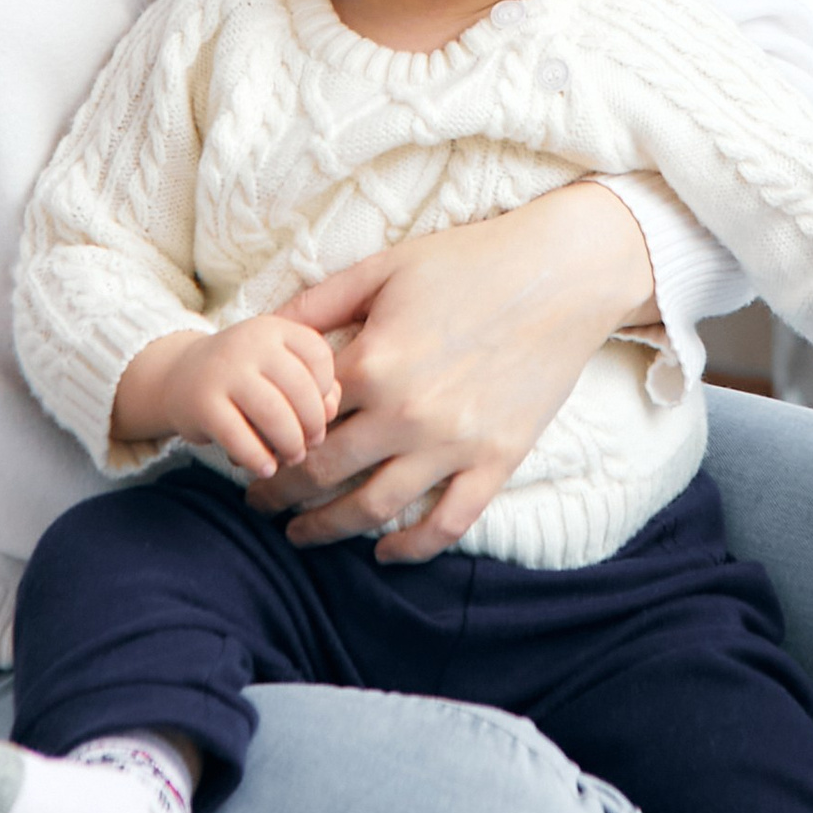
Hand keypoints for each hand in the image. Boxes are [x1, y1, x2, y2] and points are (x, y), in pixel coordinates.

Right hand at [112, 315, 337, 478]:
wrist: (180, 377)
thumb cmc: (245, 378)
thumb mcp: (279, 368)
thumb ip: (313, 384)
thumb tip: (329, 413)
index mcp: (275, 328)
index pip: (319, 356)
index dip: (327, 390)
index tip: (319, 411)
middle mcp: (249, 342)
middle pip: (300, 389)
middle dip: (313, 425)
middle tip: (311, 444)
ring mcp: (223, 371)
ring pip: (274, 414)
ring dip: (290, 445)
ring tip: (291, 457)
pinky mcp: (202, 404)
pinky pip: (240, 437)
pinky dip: (259, 459)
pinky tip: (265, 468)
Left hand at [263, 183, 656, 564]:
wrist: (562, 274)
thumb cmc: (471, 260)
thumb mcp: (385, 267)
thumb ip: (320, 302)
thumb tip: (262, 327)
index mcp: (374, 361)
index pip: (298, 415)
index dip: (266, 434)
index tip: (249, 448)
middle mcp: (407, 412)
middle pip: (322, 471)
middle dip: (280, 492)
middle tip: (258, 502)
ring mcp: (454, 443)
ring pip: (373, 508)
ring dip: (327, 529)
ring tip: (301, 535)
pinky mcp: (496, 460)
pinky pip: (448, 522)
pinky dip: (412, 547)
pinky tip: (385, 552)